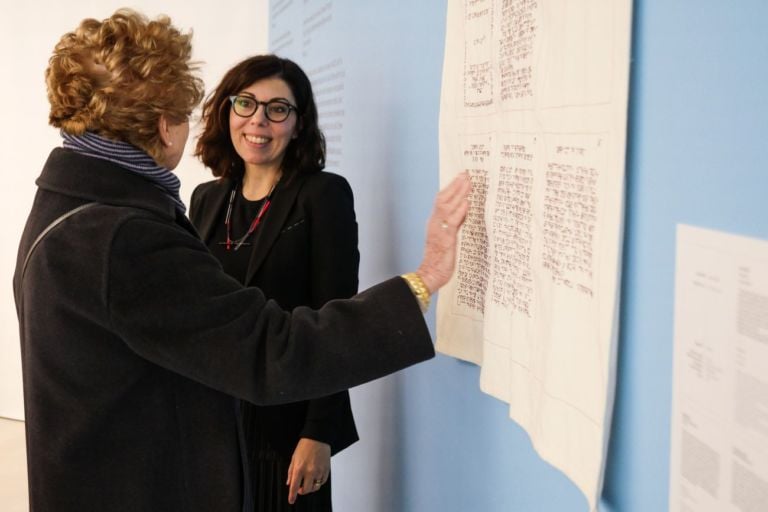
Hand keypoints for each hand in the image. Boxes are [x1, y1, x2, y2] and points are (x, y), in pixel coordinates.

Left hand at [286, 438, 330, 503]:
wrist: (318, 437)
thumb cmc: (305, 445)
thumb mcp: (294, 458)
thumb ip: (290, 471)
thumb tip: (289, 483)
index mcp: (299, 468)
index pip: (294, 486)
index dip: (292, 495)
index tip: (291, 500)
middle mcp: (309, 471)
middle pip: (306, 490)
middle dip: (302, 491)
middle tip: (300, 488)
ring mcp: (319, 471)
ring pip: (315, 487)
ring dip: (311, 487)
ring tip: (309, 482)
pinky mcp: (326, 469)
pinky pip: (323, 482)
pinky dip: (319, 482)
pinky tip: (316, 477)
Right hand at [416, 172, 470, 292]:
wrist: (429, 275)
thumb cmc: (439, 259)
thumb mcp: (448, 237)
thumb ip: (454, 223)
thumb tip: (464, 209)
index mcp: (435, 222)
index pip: (441, 200)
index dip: (451, 187)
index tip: (461, 176)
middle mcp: (434, 224)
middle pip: (442, 199)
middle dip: (455, 185)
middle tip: (466, 174)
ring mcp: (438, 231)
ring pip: (446, 206)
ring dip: (457, 194)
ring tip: (467, 183)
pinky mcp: (444, 240)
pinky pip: (451, 223)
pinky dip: (458, 212)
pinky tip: (465, 203)